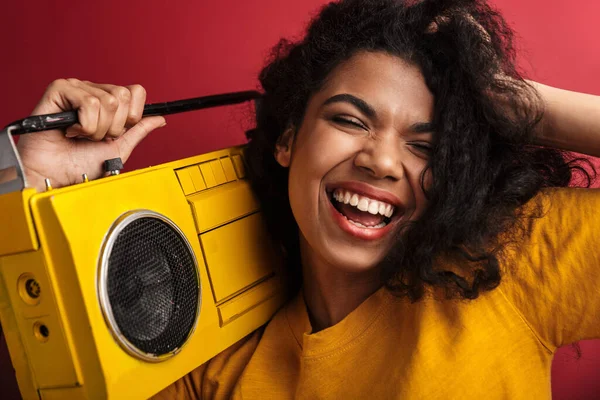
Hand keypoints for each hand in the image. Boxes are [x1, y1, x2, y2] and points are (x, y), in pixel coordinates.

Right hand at [16, 79, 165, 191]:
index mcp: (107, 101)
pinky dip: (84, 124)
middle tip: (95, 136)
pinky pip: (88, 102)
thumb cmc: (78, 165)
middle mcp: (93, 91)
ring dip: (96, 129)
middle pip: (123, 96)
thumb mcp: (119, 148)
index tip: (117, 132)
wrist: (54, 176)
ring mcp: (76, 88)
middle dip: (113, 126)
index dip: (132, 115)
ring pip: (107, 102)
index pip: (135, 91)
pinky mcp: (59, 89)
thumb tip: (160, 118)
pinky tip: (71, 130)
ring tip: (81, 135)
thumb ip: (138, 131)